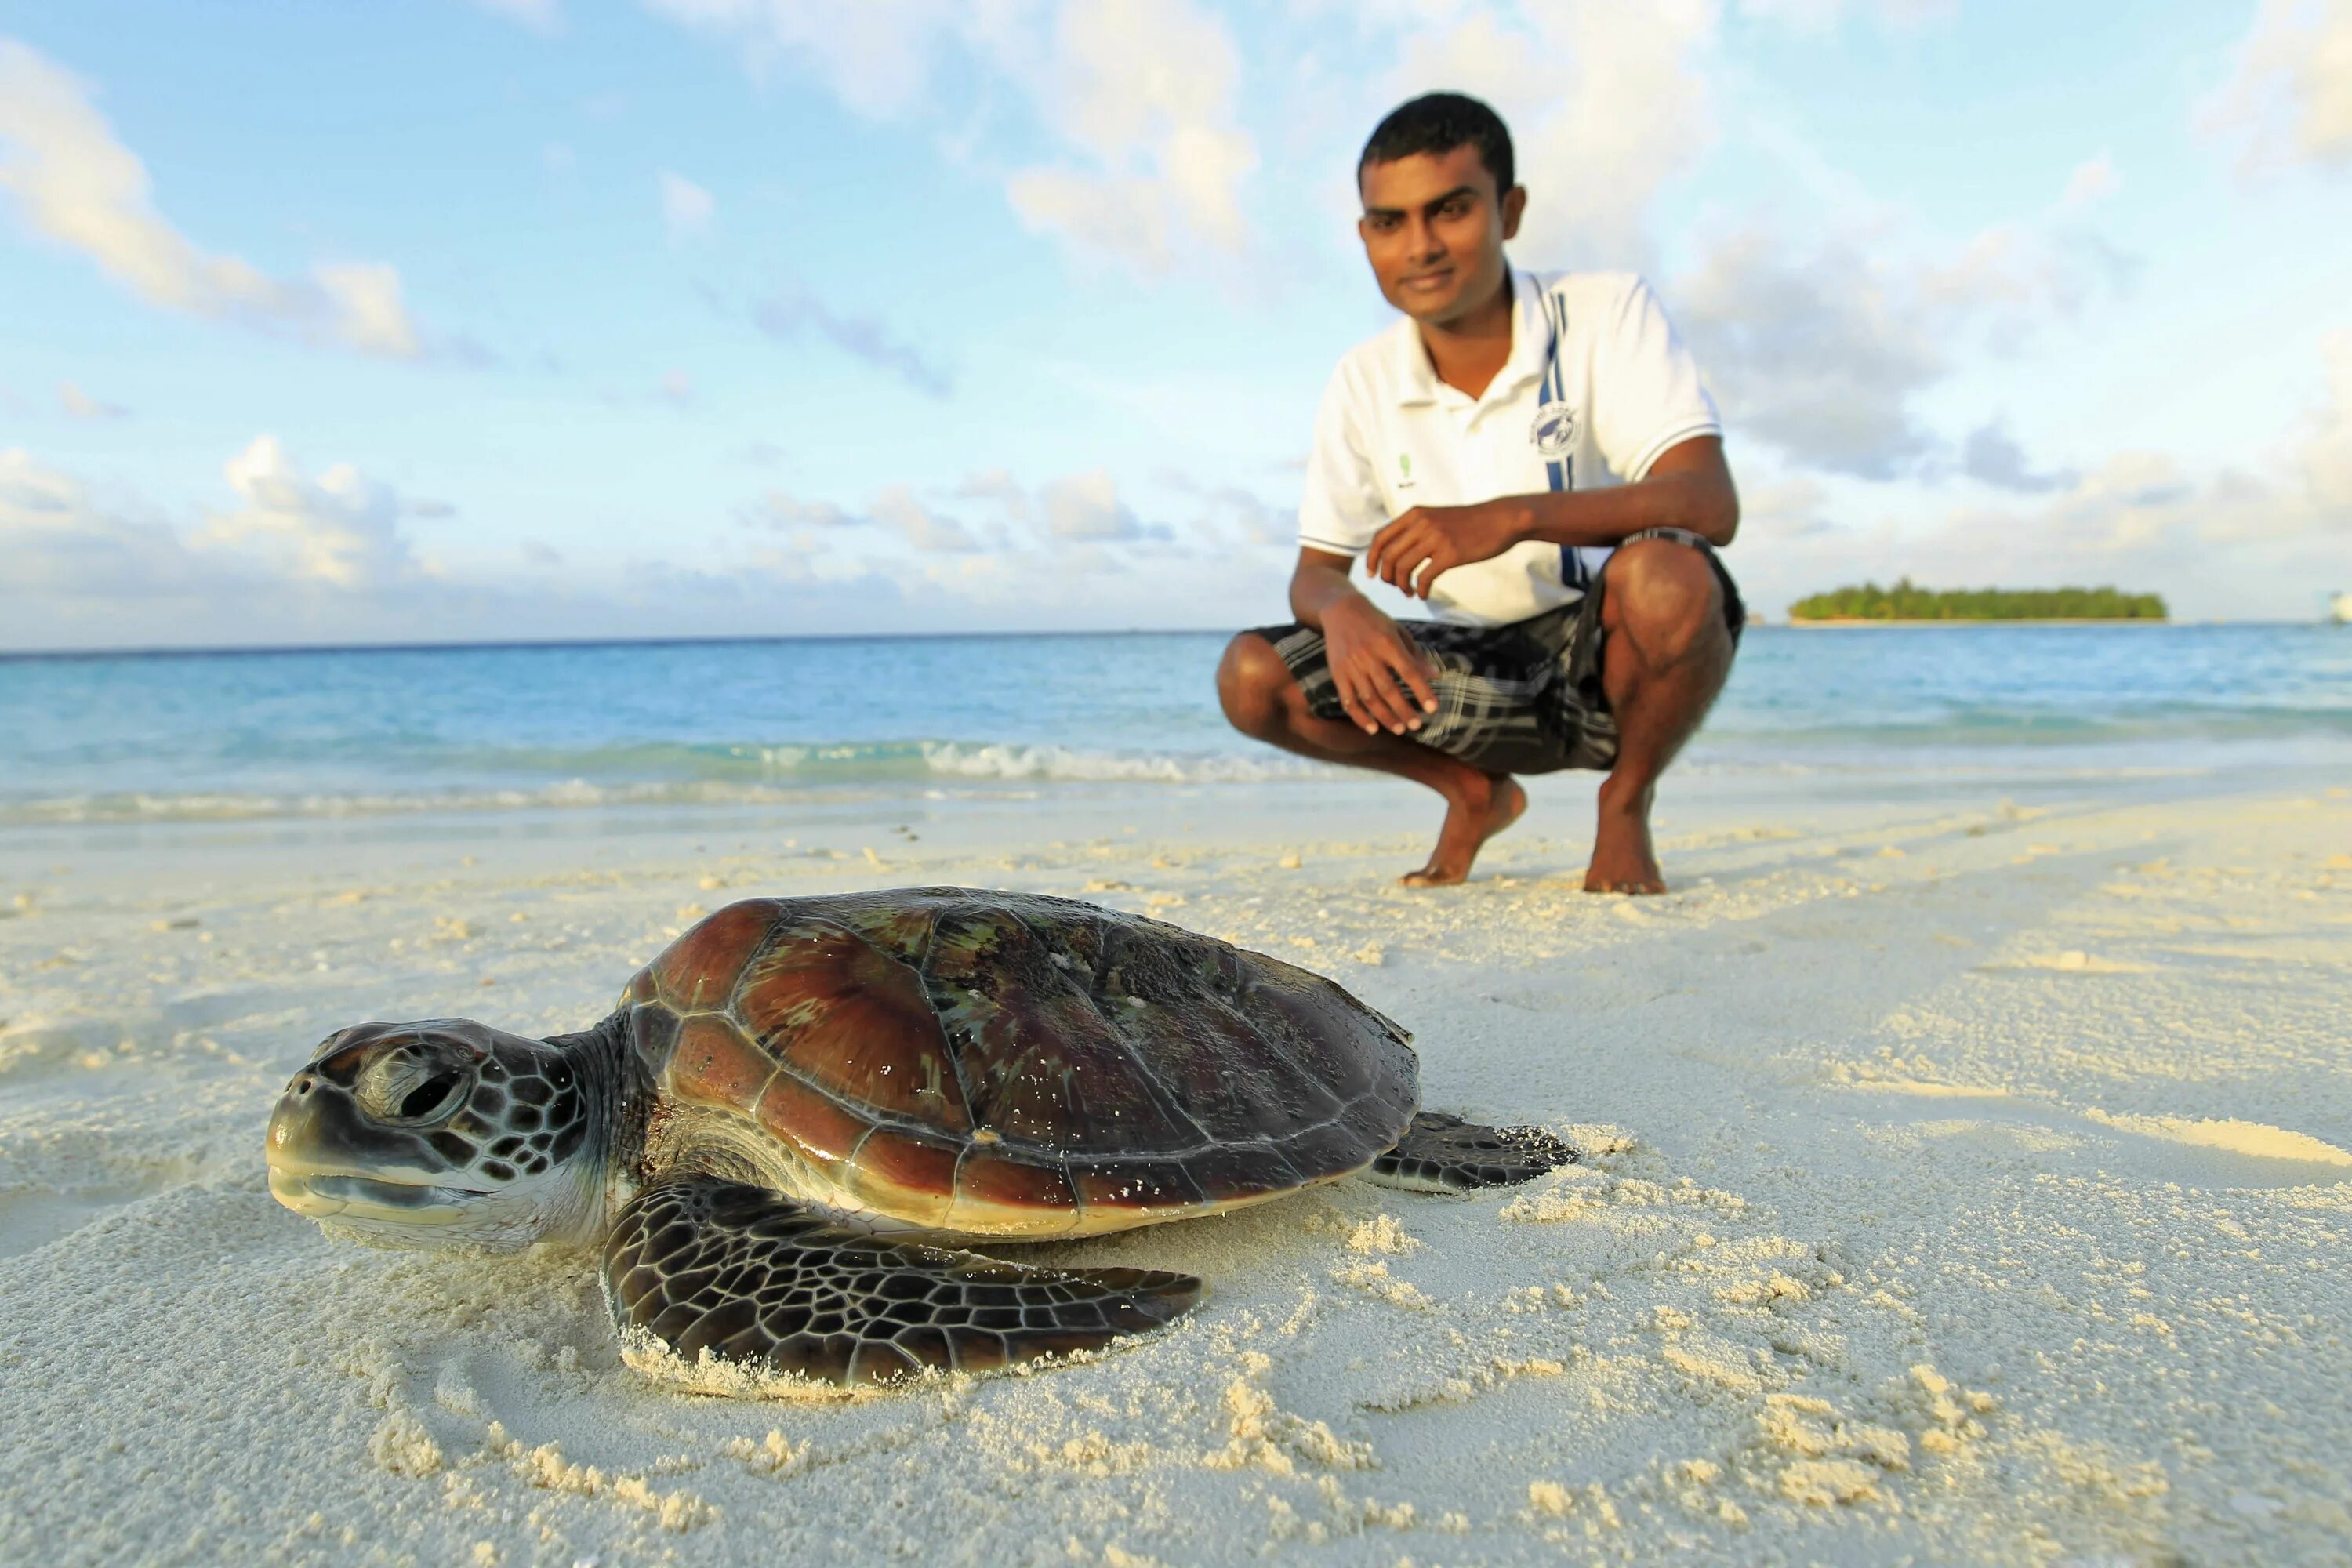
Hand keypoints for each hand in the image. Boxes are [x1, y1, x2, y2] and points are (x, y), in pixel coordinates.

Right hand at [1321, 596, 1437, 734]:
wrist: (1340, 610)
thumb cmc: (1375, 622)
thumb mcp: (1399, 632)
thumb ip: (1416, 655)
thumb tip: (1436, 676)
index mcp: (1388, 643)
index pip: (1408, 672)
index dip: (1421, 691)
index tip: (1433, 708)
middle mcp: (1369, 655)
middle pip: (1388, 689)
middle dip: (1403, 710)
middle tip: (1416, 725)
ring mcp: (1351, 666)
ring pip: (1369, 698)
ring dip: (1385, 717)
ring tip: (1400, 729)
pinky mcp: (1337, 673)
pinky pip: (1348, 700)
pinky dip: (1359, 716)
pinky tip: (1372, 728)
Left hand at [1364, 502, 1524, 597]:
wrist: (1500, 519)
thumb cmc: (1469, 522)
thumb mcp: (1436, 517)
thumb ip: (1415, 528)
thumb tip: (1395, 550)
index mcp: (1414, 514)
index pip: (1380, 538)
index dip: (1371, 558)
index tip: (1372, 574)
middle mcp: (1421, 524)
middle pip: (1388, 556)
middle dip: (1387, 577)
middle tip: (1396, 587)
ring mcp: (1435, 538)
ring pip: (1403, 568)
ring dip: (1402, 586)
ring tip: (1409, 593)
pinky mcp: (1450, 554)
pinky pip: (1424, 578)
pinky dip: (1420, 590)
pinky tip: (1424, 595)